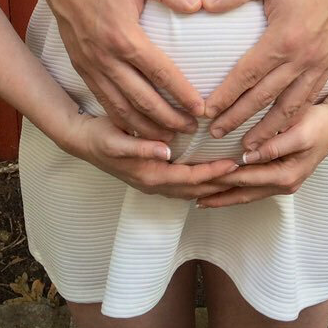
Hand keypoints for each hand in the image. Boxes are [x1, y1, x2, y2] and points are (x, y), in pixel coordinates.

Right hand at [40, 0, 204, 139]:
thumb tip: (197, 4)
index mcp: (125, 36)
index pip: (160, 73)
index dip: (182, 94)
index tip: (201, 109)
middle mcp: (107, 58)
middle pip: (143, 100)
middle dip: (169, 119)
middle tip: (192, 130)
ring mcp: (92, 67)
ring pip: (121, 108)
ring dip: (146, 127)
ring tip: (169, 138)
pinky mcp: (82, 69)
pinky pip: (104, 102)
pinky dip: (122, 120)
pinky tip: (137, 127)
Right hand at [68, 112, 240, 199]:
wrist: (82, 141)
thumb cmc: (99, 137)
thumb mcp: (116, 140)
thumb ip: (140, 147)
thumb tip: (166, 151)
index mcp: (150, 176)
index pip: (190, 178)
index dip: (212, 173)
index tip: (233, 164)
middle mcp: (155, 184)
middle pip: (196, 190)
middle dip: (220, 185)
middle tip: (245, 176)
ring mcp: (154, 183)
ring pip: (191, 190)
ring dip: (213, 186)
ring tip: (234, 178)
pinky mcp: (153, 177)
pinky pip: (183, 185)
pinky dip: (200, 183)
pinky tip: (210, 177)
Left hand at [196, 100, 327, 207]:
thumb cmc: (317, 124)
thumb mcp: (298, 133)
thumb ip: (273, 146)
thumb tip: (248, 156)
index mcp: (285, 175)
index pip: (244, 179)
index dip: (220, 178)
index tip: (197, 178)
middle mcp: (283, 184)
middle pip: (242, 193)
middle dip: (216, 195)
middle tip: (188, 195)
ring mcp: (282, 183)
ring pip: (246, 194)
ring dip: (223, 197)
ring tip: (199, 198)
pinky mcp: (280, 176)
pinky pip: (253, 188)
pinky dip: (235, 191)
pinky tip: (221, 190)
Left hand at [202, 0, 327, 144]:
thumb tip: (204, 4)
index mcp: (283, 38)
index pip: (248, 75)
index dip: (226, 96)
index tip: (207, 112)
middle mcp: (303, 58)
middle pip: (265, 98)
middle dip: (239, 119)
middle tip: (216, 135)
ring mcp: (319, 65)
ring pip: (291, 107)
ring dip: (268, 129)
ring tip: (248, 146)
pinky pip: (309, 99)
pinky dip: (294, 118)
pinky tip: (281, 129)